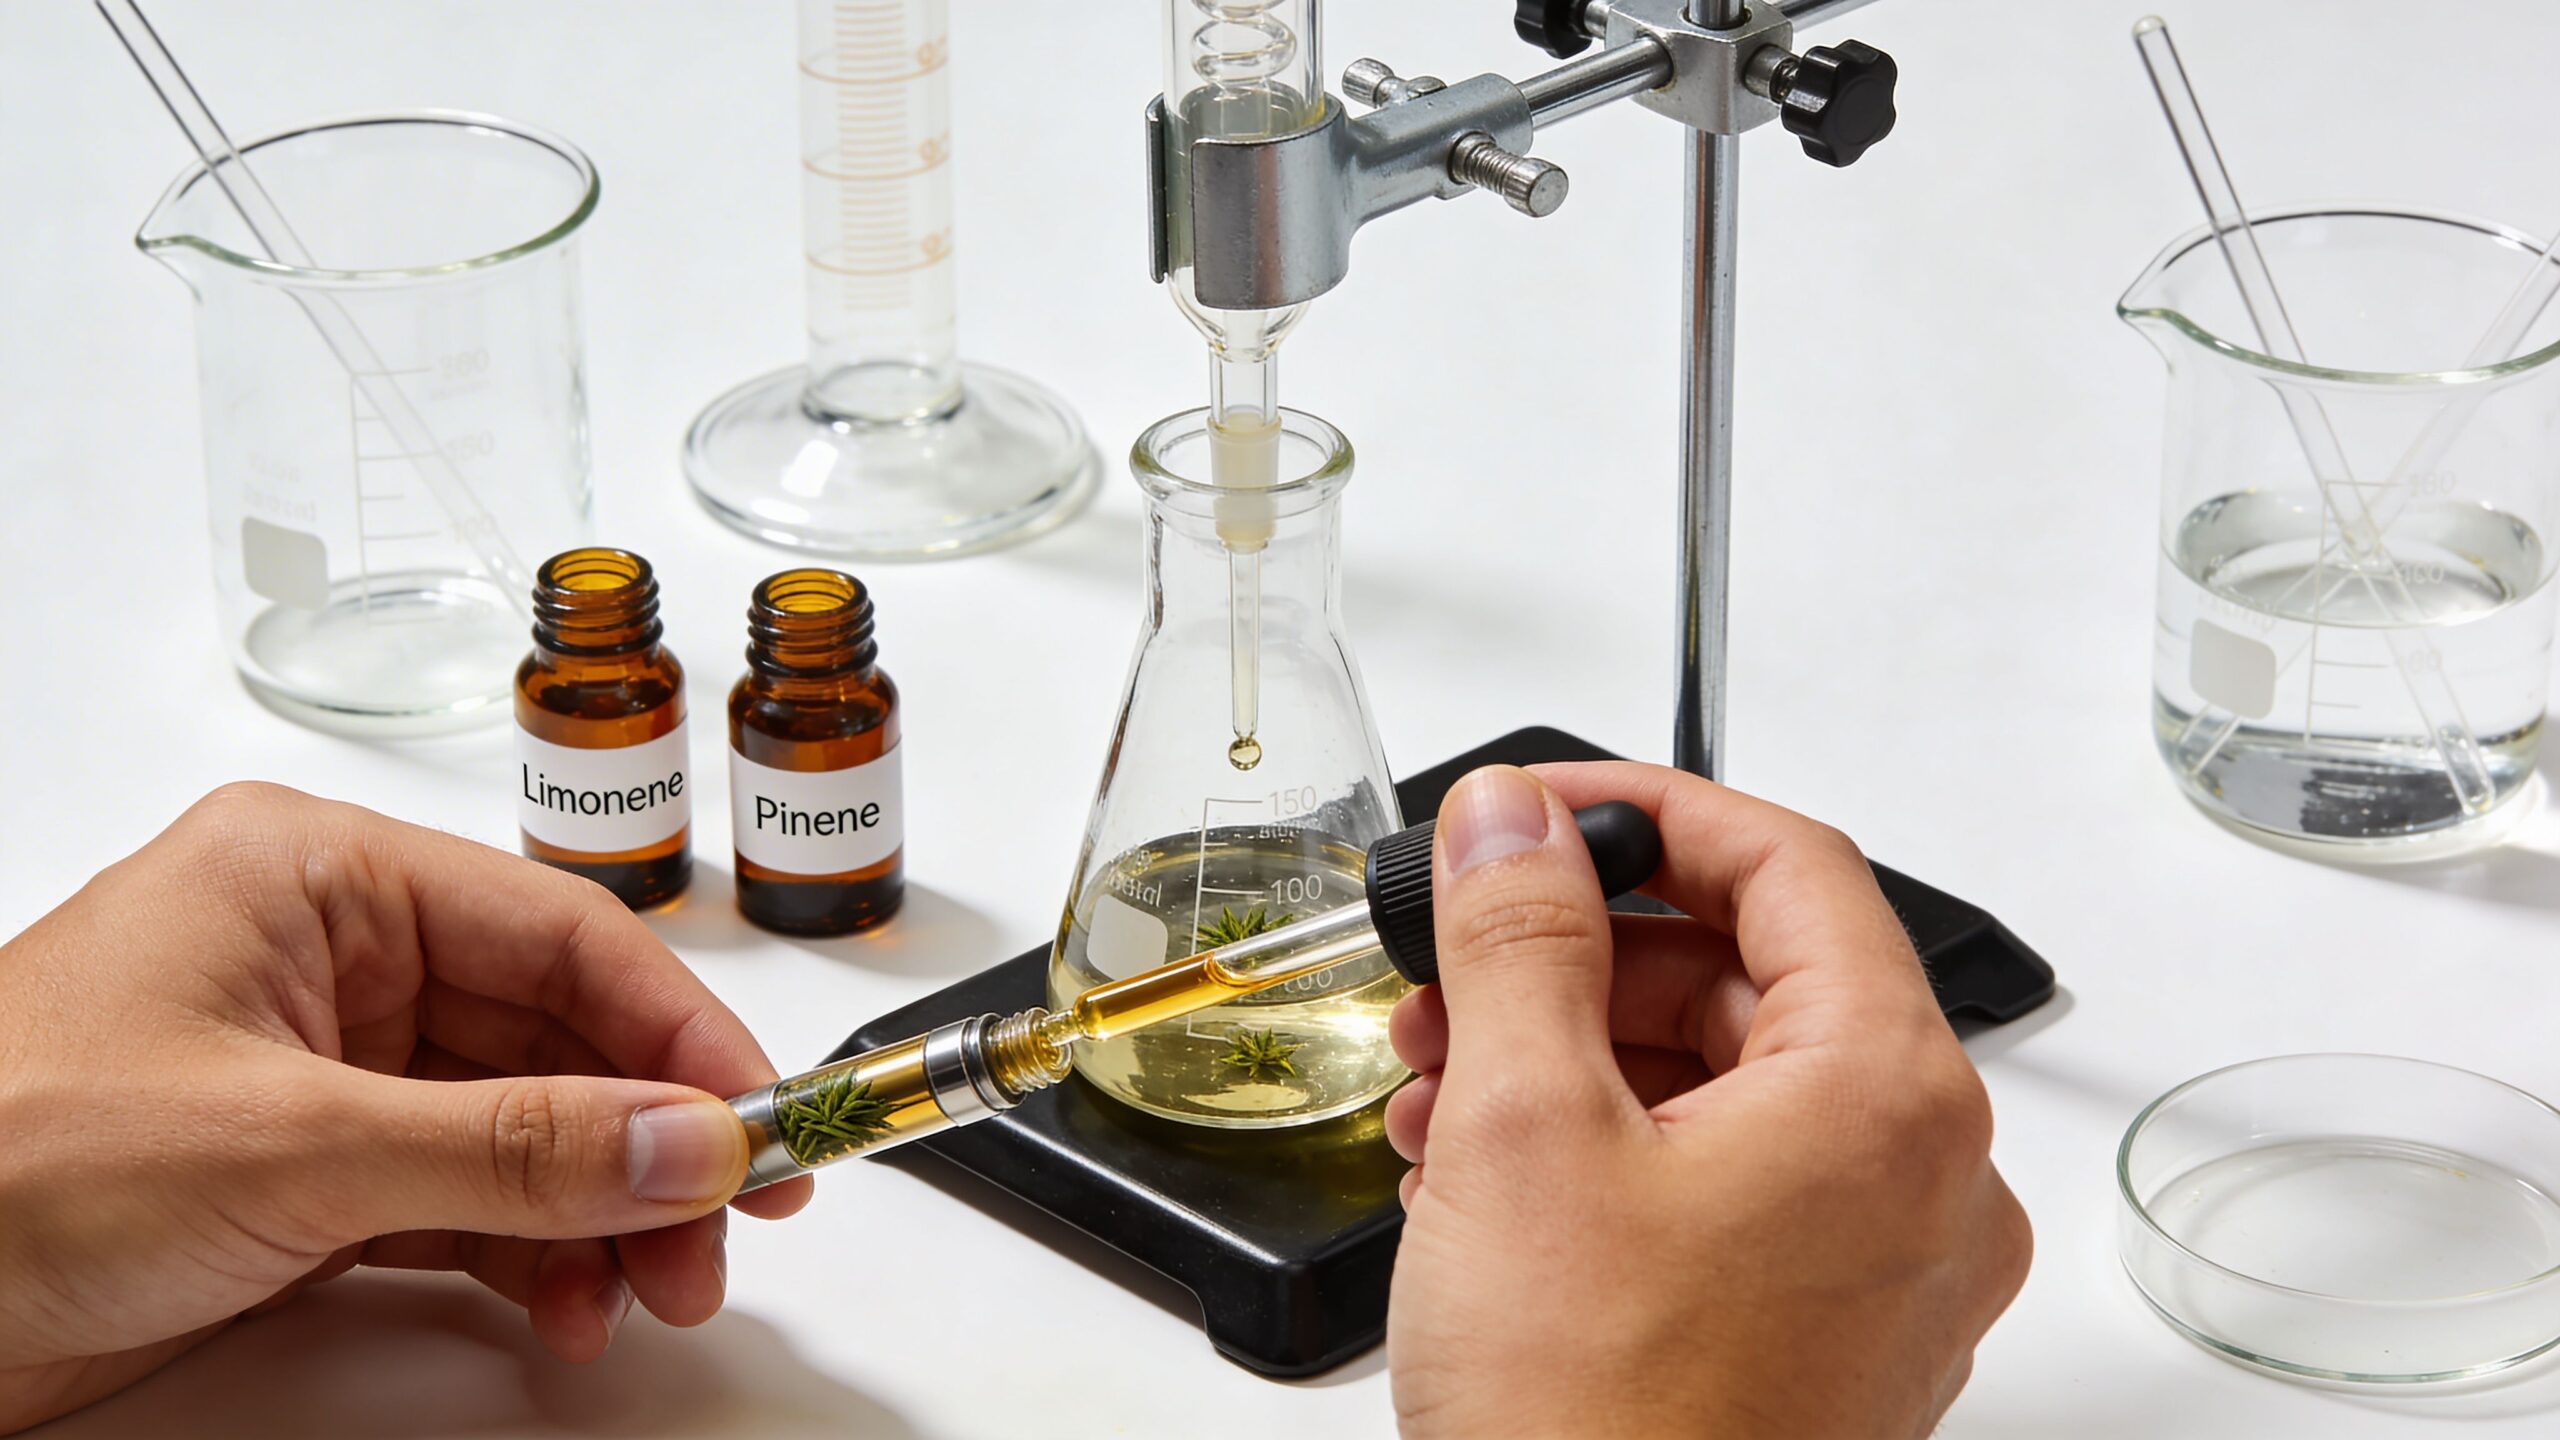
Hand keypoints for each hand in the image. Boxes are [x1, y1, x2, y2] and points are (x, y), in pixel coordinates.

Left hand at [0, 783, 811, 1432]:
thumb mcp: (287, 1148)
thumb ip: (509, 1150)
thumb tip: (681, 1140)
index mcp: (315, 880)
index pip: (559, 934)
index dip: (678, 1030)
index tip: (760, 1117)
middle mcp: (326, 960)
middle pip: (554, 1035)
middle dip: (643, 1143)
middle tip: (717, 1229)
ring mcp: (317, 1073)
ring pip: (519, 1127)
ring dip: (594, 1212)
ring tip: (643, 1291)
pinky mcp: (300, 1176)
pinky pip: (462, 1200)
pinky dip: (525, 1255)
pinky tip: (564, 1304)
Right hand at [1383, 763, 2029, 1438]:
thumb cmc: (1599, 1428)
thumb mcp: (1526, 1129)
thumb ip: (1522, 935)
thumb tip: (1515, 818)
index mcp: (1888, 1100)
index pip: (1792, 865)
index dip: (1652, 812)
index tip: (1546, 808)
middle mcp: (1921, 1185)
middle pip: (1757, 980)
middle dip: (1584, 958)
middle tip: (1460, 962)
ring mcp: (1881, 1276)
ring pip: (1732, 1091)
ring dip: (1580, 1057)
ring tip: (1443, 1081)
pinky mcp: (1825, 1344)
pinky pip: (1730, 1191)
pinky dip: (1615, 1155)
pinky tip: (1490, 1174)